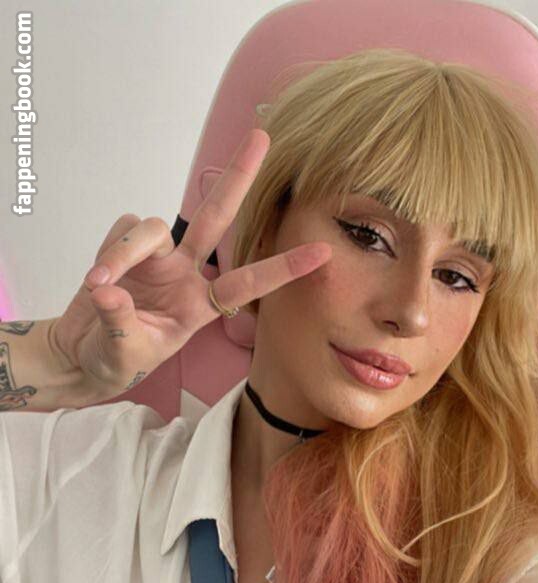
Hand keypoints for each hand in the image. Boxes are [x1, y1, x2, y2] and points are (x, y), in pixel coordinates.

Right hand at [50, 129, 330, 397]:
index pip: (247, 284)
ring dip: (123, 253)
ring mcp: (157, 257)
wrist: (84, 354)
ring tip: (99, 286)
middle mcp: (186, 274)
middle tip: (262, 137)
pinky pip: (122, 231)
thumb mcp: (123, 355)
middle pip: (215, 217)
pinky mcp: (126, 245)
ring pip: (152, 228)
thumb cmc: (115, 360)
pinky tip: (96, 281)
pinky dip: (108, 253)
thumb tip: (108, 291)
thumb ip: (119, 324)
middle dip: (237, 177)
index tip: (323, 253)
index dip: (283, 269)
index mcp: (200, 306)